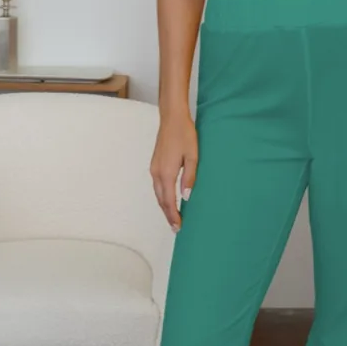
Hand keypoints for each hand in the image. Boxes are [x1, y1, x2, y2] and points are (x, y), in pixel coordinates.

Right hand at [150, 111, 197, 230]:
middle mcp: (157, 173)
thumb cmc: (184, 134)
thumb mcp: (193, 156)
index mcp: (166, 173)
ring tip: (173, 217)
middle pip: (161, 200)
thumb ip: (189, 177)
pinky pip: (157, 186)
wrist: (172, 118)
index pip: (169, 201)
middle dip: (168, 215)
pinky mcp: (155, 164)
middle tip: (176, 227)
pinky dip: (162, 196)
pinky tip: (169, 199)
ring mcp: (154, 168)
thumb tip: (186, 197)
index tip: (179, 226)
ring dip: (165, 206)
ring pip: (158, 194)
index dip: (173, 215)